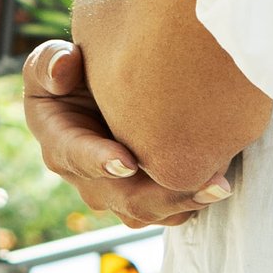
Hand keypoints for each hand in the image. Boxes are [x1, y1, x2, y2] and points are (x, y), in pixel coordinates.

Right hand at [23, 40, 233, 231]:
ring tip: (219, 185)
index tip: (127, 161)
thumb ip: (51, 61)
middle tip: (200, 180)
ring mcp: (116, 193)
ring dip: (185, 202)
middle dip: (163, 193)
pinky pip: (169, 211)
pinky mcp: (144, 196)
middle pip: (123, 198)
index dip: (99, 161)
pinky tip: (221, 181)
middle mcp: (86, 179)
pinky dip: (193, 201)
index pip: (76, 156)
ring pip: (150, 211)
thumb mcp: (51, 60)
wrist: (99, 93)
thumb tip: (65, 65)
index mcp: (59, 146)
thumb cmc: (73, 71)